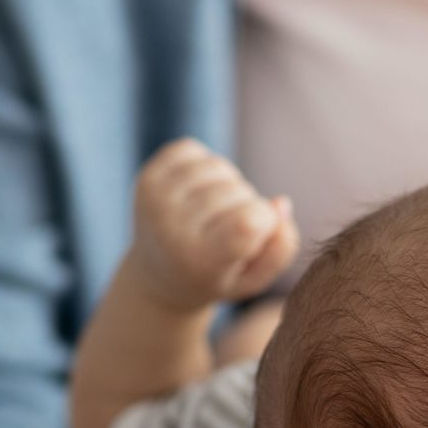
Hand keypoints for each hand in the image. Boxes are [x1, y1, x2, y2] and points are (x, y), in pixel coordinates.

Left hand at [132, 139, 298, 310]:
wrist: (161, 274)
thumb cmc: (218, 275)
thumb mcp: (255, 278)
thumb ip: (281, 248)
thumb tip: (279, 202)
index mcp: (200, 260)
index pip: (247, 222)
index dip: (265, 221)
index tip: (256, 234)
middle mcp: (170, 228)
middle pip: (237, 191)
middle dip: (248, 204)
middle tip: (232, 227)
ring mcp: (155, 199)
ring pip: (218, 166)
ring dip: (228, 183)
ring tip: (219, 208)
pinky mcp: (146, 177)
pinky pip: (191, 150)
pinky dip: (204, 164)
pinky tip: (200, 191)